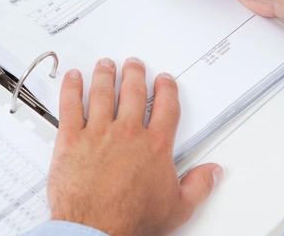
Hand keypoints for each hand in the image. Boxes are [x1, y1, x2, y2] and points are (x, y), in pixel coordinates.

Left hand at [47, 58, 221, 235]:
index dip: (166, 89)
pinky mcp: (71, 138)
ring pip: (102, 93)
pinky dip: (72, 88)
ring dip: (105, 75)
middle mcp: (128, 132)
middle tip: (134, 64)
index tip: (164, 81)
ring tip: (106, 65)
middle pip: (133, 93)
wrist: (97, 227)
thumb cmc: (132, 219)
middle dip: (135, 74)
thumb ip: (199, 186)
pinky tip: (73, 78)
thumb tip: (213, 173)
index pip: (166, 107)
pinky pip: (70, 106)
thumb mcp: (178, 208)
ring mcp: (98, 132)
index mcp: (155, 145)